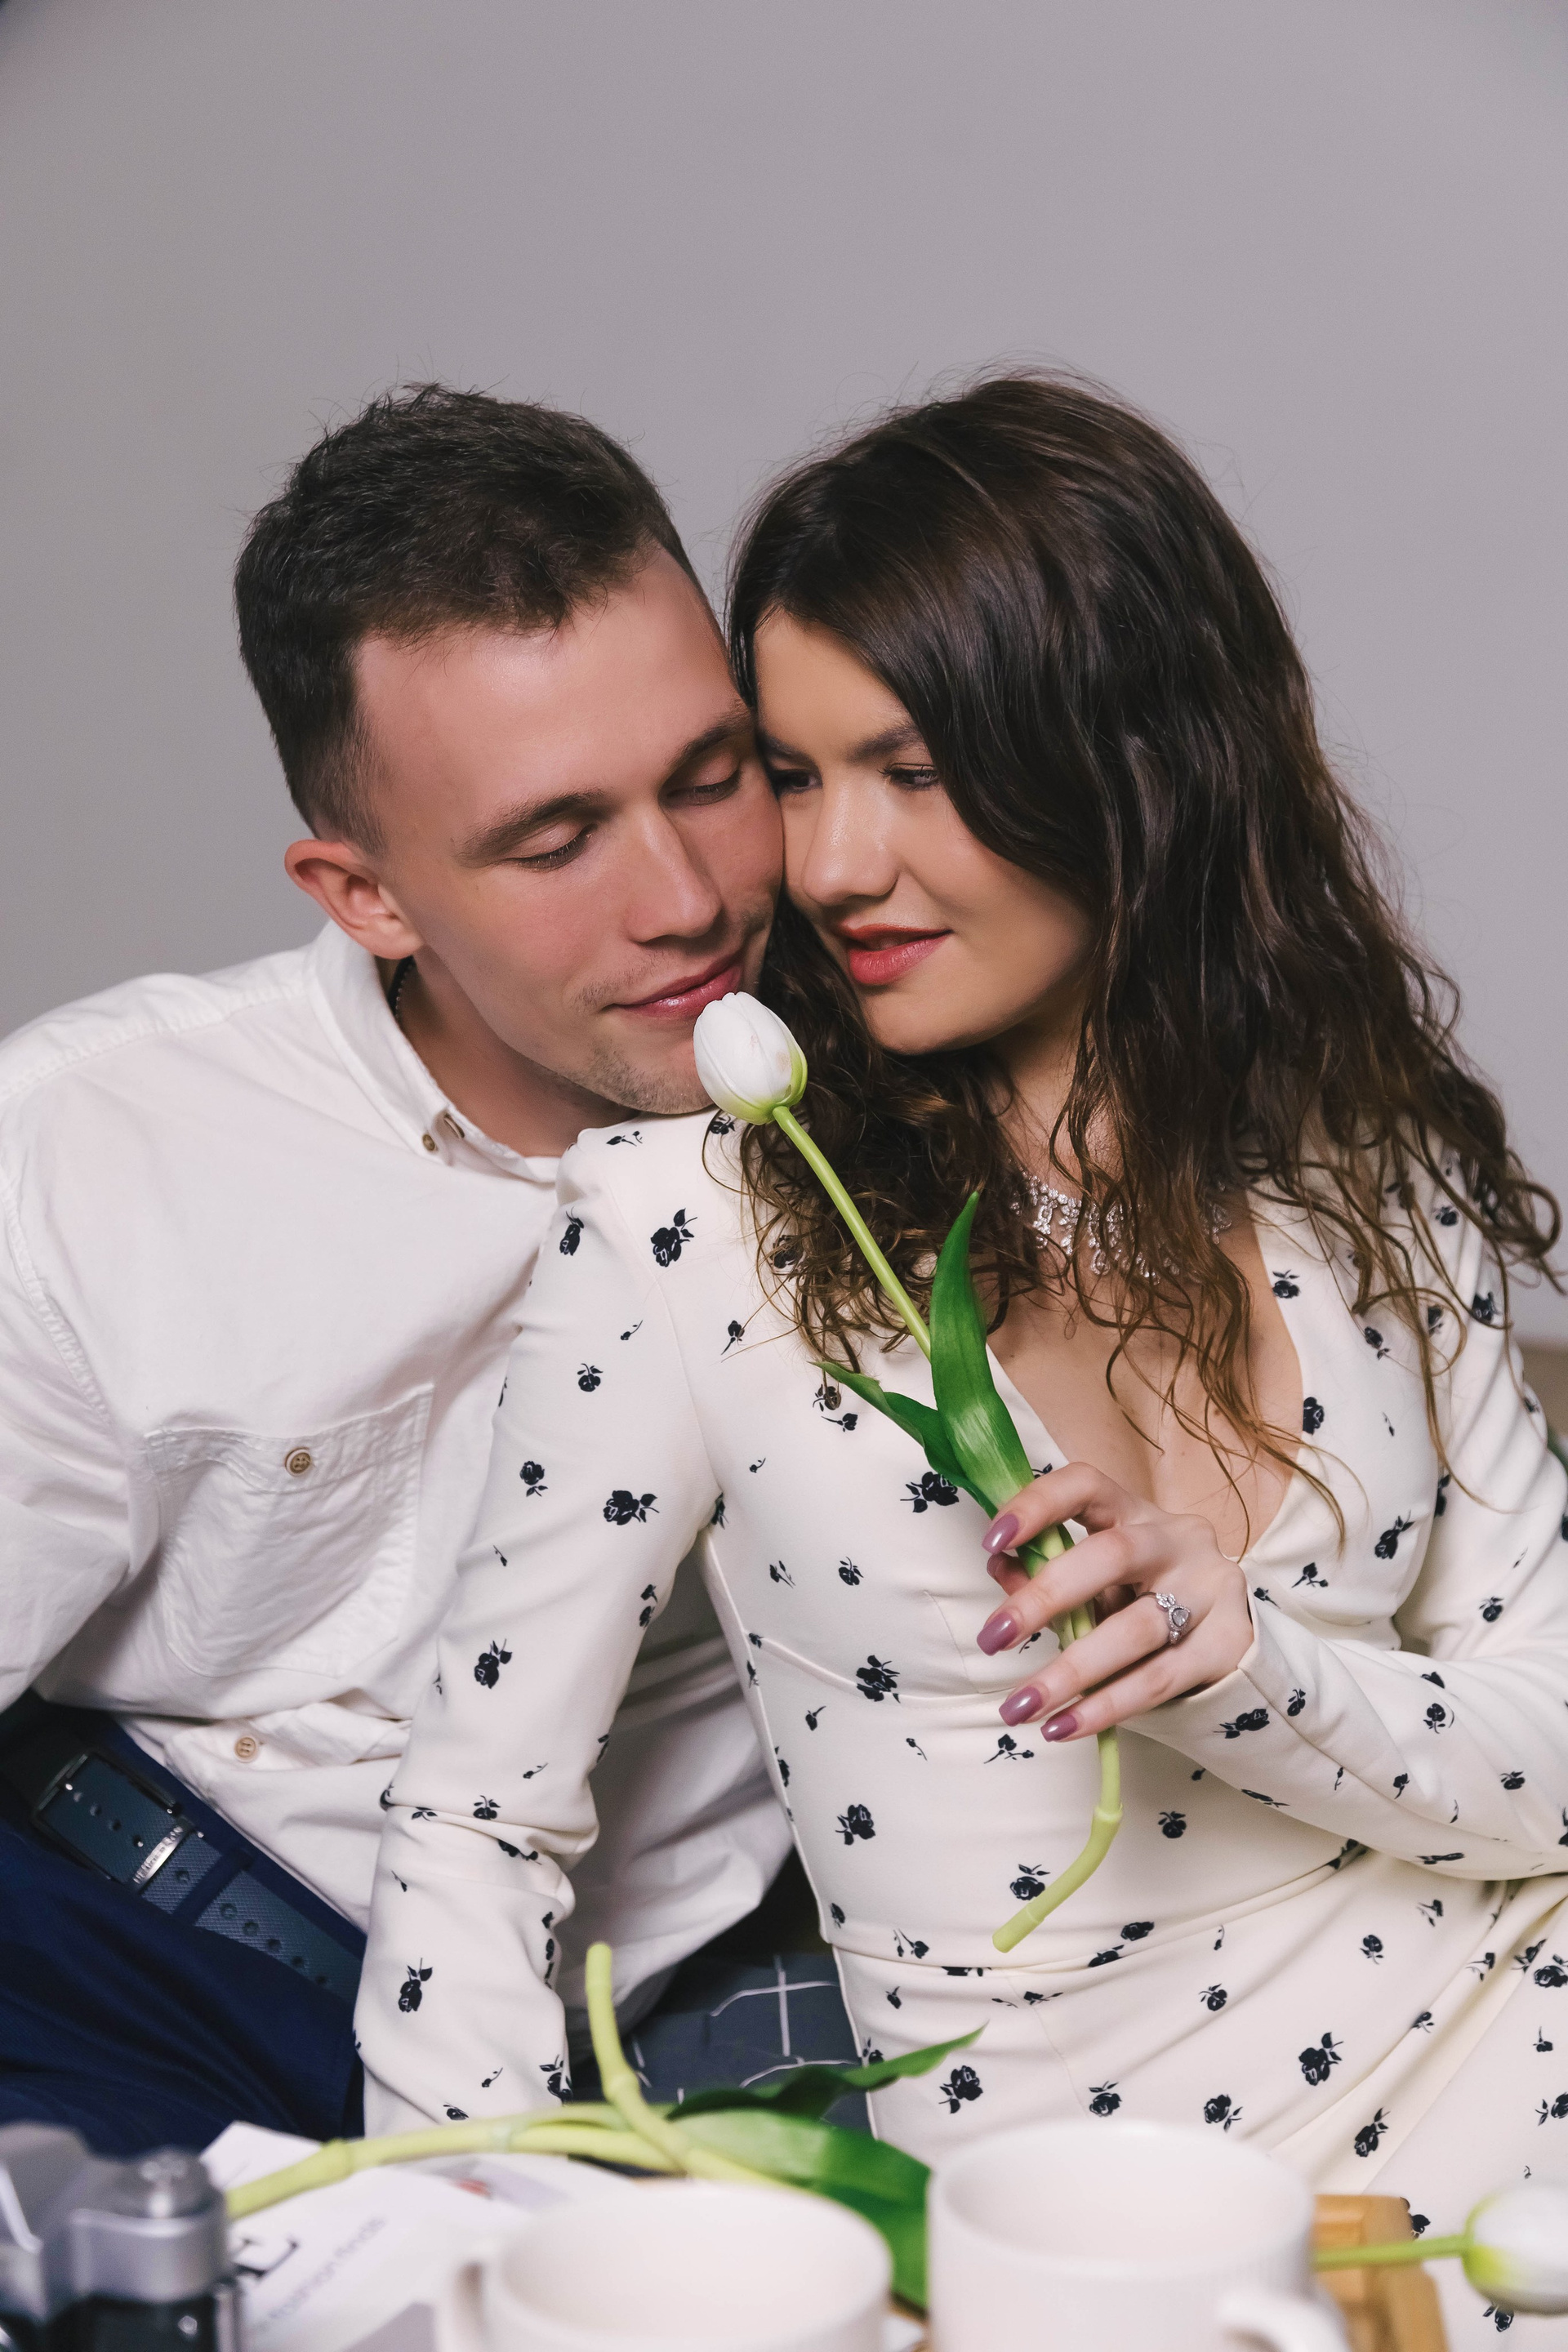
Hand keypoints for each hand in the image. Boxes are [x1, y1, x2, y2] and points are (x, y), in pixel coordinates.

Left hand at [975, 1461, 1253, 1738]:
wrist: (1224, 1639)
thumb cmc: (1140, 1599)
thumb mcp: (1094, 1582)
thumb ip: (1047, 1571)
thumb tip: (1001, 1568)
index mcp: (1136, 1512)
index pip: (1086, 1484)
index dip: (1037, 1505)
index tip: (991, 1541)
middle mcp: (1178, 1540)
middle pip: (1112, 1556)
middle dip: (1045, 1598)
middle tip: (992, 1639)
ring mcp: (1210, 1589)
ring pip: (1135, 1630)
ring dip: (1070, 1671)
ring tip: (1021, 1705)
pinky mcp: (1229, 1644)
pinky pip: (1159, 1680)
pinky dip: (1105, 1707)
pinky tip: (1062, 1726)